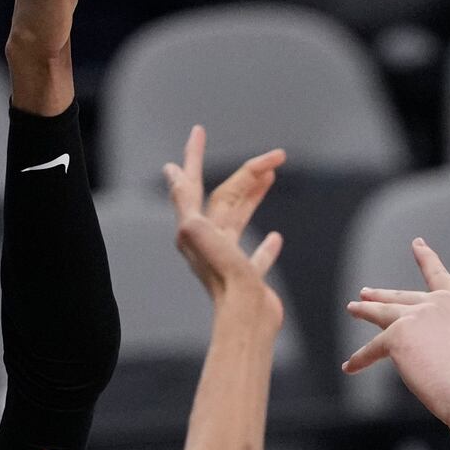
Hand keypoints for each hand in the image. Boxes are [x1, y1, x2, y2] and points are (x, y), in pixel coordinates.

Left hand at [166, 126, 285, 321]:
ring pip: (241, 219)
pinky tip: (275, 238)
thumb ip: (186, 205)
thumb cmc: (223, 277)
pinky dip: (265, 246)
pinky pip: (256, 257)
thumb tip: (175, 178)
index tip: (197, 131)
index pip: (193, 184)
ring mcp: (228, 260)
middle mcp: (208, 242)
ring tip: (271, 178)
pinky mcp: (247, 279)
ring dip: (255, 196)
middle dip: (246, 174)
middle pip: (225, 197)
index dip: (193, 156)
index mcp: (193, 229)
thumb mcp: (196, 233)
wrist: (244, 318)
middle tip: (272, 156)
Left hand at [343, 238, 449, 430]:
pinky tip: (351, 366)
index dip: (427, 259)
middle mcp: (440, 303)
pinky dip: (361, 359)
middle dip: (383, 295)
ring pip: (383, 312)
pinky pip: (373, 349)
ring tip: (353, 308)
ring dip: (366, 310)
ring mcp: (418, 317)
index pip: (440, 276)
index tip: (417, 244)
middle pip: (403, 297)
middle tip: (366, 293)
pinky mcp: (398, 336)